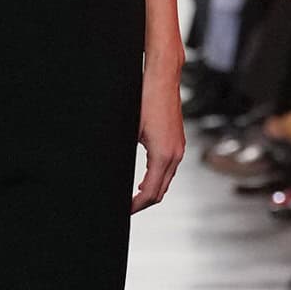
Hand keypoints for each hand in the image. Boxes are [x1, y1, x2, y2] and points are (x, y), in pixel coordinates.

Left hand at [132, 59, 184, 211]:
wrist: (163, 78)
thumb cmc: (145, 99)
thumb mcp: (129, 129)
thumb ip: (122, 153)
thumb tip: (112, 171)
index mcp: (163, 155)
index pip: (151, 193)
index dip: (136, 206)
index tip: (124, 211)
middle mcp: (175, 154)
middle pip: (160, 191)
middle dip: (143, 203)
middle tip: (126, 209)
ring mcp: (179, 148)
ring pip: (166, 181)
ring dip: (151, 192)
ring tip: (133, 199)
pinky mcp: (178, 142)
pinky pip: (169, 169)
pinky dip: (157, 179)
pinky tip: (144, 180)